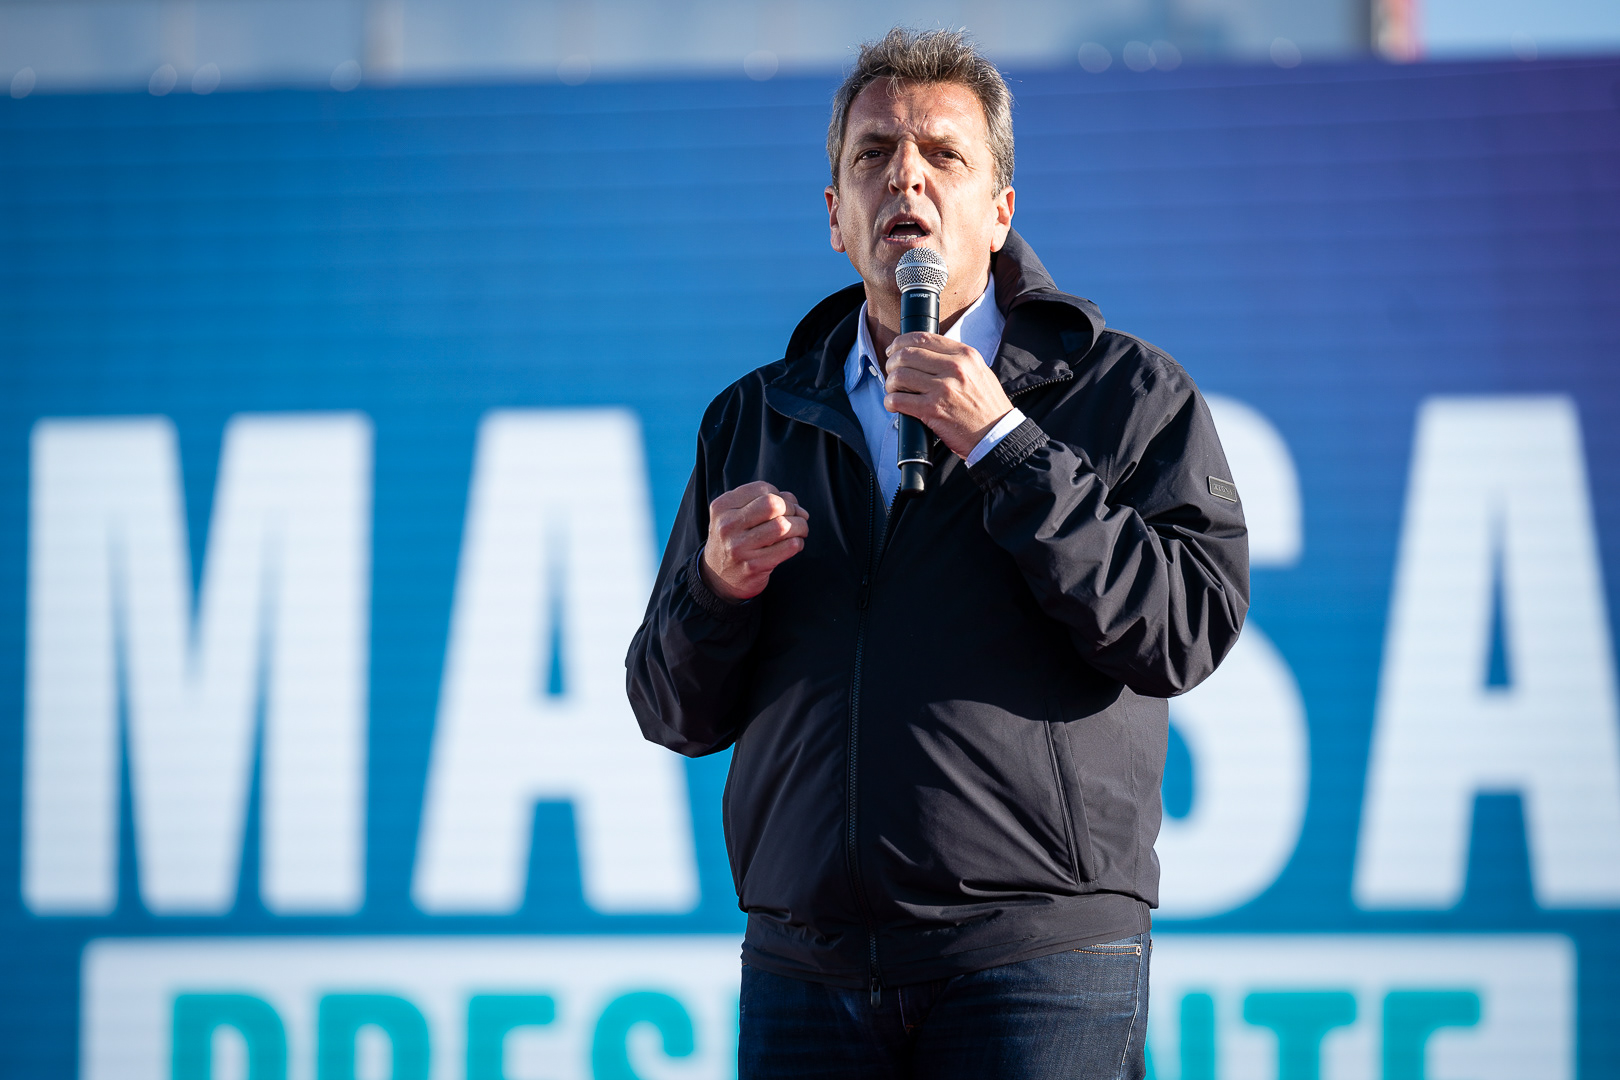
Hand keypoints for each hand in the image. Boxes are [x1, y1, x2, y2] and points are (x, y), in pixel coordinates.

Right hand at [700, 482, 809, 601]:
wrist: (717, 578)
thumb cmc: (734, 540)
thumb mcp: (736, 516)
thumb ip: (763, 501)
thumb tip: (794, 502)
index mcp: (722, 507)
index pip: (762, 488)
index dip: (780, 495)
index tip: (784, 506)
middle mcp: (727, 525)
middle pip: (773, 504)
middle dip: (792, 508)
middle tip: (797, 517)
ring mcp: (739, 547)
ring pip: (783, 525)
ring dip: (800, 526)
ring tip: (800, 530)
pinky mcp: (753, 566)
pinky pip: (789, 546)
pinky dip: (799, 542)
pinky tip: (795, 544)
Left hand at [883, 332, 1013, 457]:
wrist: (997, 434)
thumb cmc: (987, 406)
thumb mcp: (978, 371)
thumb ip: (956, 359)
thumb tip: (925, 353)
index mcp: (965, 355)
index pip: (923, 338)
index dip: (901, 342)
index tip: (894, 350)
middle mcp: (954, 367)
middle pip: (906, 354)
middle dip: (892, 363)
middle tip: (891, 372)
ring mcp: (943, 388)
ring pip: (899, 375)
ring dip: (890, 384)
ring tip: (893, 391)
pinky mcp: (933, 409)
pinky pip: (899, 400)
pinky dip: (890, 402)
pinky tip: (894, 405)